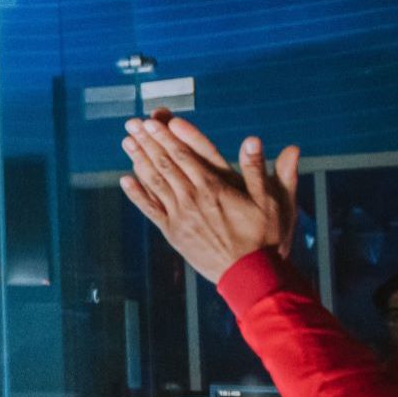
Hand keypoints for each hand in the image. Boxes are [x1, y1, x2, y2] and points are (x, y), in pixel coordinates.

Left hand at [119, 113, 299, 283]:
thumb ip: (260, 170)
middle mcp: (193, 199)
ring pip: (155, 183)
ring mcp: (180, 217)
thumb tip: (254, 139)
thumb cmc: (265, 238)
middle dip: (149, 142)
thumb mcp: (272, 201)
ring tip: (127, 142)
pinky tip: (125, 180)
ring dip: (139, 160)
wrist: (250, 276)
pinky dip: (137, 194)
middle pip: (166, 164)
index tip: (153, 120)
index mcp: (215, 188)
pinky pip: (151, 209)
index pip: (186, 155)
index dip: (168, 136)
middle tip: (132, 123)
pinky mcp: (173, 233)